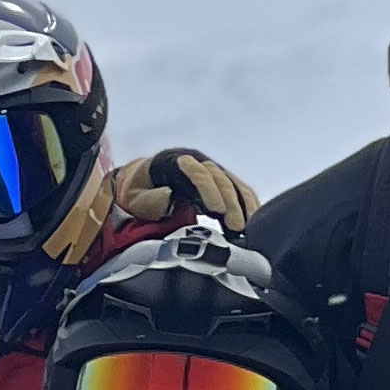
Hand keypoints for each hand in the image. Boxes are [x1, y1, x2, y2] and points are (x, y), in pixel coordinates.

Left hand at [110, 148, 257, 228]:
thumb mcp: (136, 198)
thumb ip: (150, 199)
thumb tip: (168, 196)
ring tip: (248, 227)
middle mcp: (197, 161)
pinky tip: (253, 220)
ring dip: (243, 204)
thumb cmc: (138, 193)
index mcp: (175, 162)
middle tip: (236, 225)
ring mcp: (210, 170)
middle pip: (219, 178)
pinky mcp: (219, 182)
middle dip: (230, 202)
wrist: (142, 185)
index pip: (196, 172)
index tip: (217, 211)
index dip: (209, 190)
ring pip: (232, 183)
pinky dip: (247, 204)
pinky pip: (238, 190)